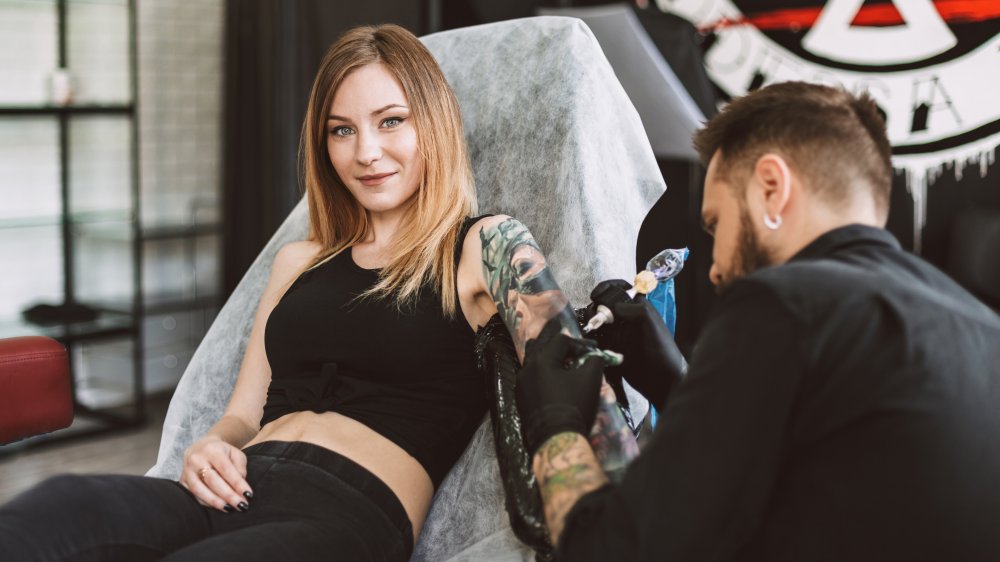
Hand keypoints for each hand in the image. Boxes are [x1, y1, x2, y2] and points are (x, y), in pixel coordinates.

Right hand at [180, 436, 252, 512]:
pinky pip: (193, 495)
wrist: (201, 447)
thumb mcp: (235, 454)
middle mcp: (196, 459)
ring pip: (200, 490)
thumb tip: (240, 487)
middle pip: (212, 481)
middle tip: (241, 505)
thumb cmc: (222, 453)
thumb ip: (240, 468)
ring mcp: (187, 470)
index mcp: (212, 450)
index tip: (248, 494)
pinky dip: (206, 502)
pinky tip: (218, 506)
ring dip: (216, 502)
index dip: (237, 483)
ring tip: (230, 509)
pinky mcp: (182, 481)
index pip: (226, 469)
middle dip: (228, 495)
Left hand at [516, 333, 604, 455]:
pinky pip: (530, 378)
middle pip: (541, 347)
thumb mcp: (590, 380)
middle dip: (556, 343)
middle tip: (566, 337)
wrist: (556, 440)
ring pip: (532, 363)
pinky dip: (541, 373)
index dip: (579, 343)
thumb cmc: (574, 406)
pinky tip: (549, 379)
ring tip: (554, 354)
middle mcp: (526, 369)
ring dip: (546, 357)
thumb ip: (594, 361)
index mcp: (542, 360)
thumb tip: (595, 356)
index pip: (561, 341)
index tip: (593, 350)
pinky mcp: (521, 399)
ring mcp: (521, 385)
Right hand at [587, 280, 686, 408]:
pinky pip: (596, 339)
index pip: (620, 290)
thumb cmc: (662, 350)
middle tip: (595, 315)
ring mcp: (617, 334)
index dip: (608, 288)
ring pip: (597, 321)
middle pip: (604, 305)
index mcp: (638, 309)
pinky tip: (589, 338)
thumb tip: (612, 307)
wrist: (660, 380)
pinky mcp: (610, 348)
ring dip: (591, 322)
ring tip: (591, 327)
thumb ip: (634, 309)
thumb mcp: (650, 323)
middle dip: (596, 306)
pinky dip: (590, 337)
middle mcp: (626, 319)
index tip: (597, 294)